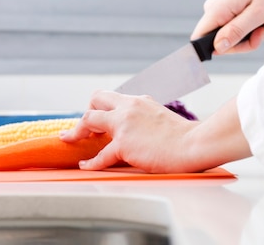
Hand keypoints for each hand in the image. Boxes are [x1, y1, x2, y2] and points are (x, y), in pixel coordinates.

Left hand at [60, 90, 200, 172]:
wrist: (193, 144)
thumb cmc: (183, 137)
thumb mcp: (161, 117)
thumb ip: (146, 118)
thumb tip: (138, 130)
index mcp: (140, 101)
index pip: (113, 98)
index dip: (102, 108)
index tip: (97, 121)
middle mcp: (129, 107)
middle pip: (95, 99)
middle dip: (86, 112)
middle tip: (83, 129)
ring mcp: (124, 124)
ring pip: (89, 118)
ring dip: (77, 130)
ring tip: (70, 140)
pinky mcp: (123, 144)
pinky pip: (99, 154)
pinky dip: (90, 162)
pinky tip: (85, 165)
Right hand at [192, 0, 263, 54]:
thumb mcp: (256, 14)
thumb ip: (236, 32)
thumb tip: (216, 48)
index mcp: (216, 9)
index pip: (199, 39)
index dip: (214, 50)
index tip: (238, 47)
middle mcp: (214, 7)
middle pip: (218, 40)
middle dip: (242, 42)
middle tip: (261, 33)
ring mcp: (221, 6)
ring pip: (229, 34)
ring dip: (249, 35)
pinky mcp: (229, 5)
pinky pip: (235, 25)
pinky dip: (250, 27)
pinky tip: (261, 19)